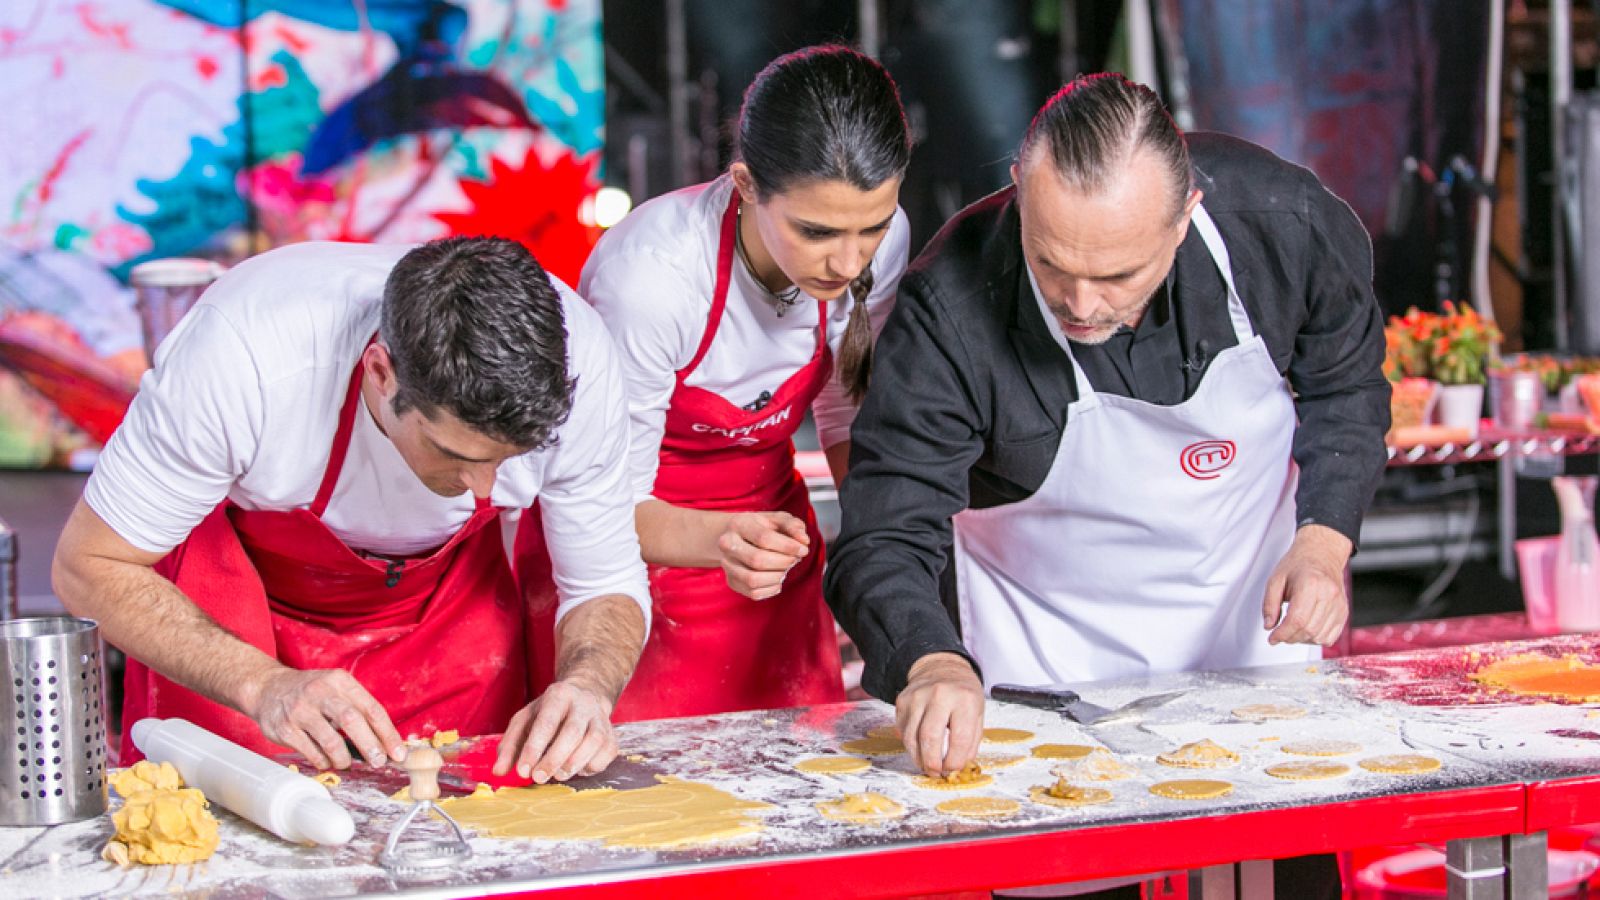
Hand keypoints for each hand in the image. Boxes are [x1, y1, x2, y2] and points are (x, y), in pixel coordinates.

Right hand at [246, 666, 405, 769]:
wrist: (268, 689)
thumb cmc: (313, 694)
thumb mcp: (337, 690)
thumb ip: (359, 710)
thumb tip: (386, 743)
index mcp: (340, 681)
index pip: (371, 708)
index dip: (387, 733)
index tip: (398, 753)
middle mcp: (320, 692)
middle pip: (352, 720)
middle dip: (370, 745)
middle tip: (378, 762)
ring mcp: (300, 710)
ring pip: (331, 740)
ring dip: (343, 758)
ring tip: (346, 763)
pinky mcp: (285, 728)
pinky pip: (311, 751)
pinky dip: (323, 761)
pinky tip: (326, 761)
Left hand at [493, 679, 617, 783]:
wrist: (584, 697)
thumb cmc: (548, 713)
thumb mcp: (524, 721)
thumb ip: (510, 746)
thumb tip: (499, 772)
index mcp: (558, 696)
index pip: (546, 722)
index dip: (534, 748)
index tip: (522, 771)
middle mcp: (583, 704)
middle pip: (572, 732)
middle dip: (554, 759)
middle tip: (538, 778)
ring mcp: (601, 719)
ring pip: (594, 742)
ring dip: (573, 764)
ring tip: (557, 775)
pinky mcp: (612, 736)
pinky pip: (606, 754)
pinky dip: (591, 766)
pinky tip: (576, 768)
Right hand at [717, 511, 809, 599]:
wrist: (736, 537)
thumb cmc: (761, 527)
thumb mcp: (777, 519)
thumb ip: (792, 525)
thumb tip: (804, 540)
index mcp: (738, 525)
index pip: (764, 538)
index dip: (788, 546)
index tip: (804, 550)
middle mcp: (727, 545)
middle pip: (757, 560)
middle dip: (783, 562)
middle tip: (794, 560)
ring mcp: (727, 565)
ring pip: (753, 580)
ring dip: (777, 576)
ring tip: (785, 569)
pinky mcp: (732, 582)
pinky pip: (754, 593)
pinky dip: (771, 588)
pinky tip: (776, 578)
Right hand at [896, 652, 984, 775]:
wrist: (941, 668)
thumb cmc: (962, 694)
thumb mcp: (978, 713)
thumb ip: (970, 742)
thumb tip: (958, 767)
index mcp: (964, 699)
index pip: (959, 738)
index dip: (955, 761)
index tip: (953, 769)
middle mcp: (939, 695)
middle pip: (930, 738)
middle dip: (932, 763)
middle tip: (935, 773)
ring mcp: (917, 696)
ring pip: (911, 737)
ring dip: (918, 758)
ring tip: (926, 765)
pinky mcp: (902, 700)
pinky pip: (902, 730)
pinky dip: (910, 744)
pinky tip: (918, 747)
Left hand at [1262, 524, 1352, 645]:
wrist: (1321, 554)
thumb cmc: (1299, 564)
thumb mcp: (1276, 579)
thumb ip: (1269, 604)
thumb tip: (1269, 626)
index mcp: (1310, 584)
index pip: (1297, 620)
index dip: (1282, 633)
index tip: (1273, 638)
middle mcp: (1329, 595)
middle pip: (1309, 630)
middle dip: (1290, 637)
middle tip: (1279, 634)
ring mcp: (1339, 605)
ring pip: (1320, 636)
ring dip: (1302, 639)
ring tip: (1292, 629)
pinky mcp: (1344, 611)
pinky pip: (1331, 636)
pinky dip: (1316, 638)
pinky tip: (1306, 630)